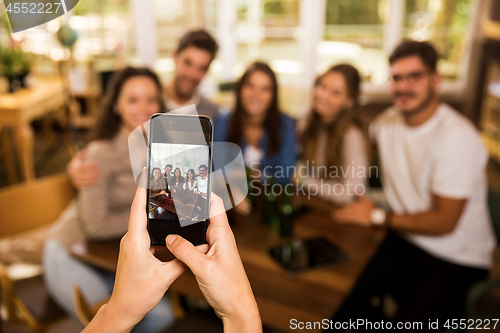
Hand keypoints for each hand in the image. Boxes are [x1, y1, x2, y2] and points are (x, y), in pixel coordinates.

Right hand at [67, 150, 100, 188]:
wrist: (71, 171)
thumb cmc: (78, 163)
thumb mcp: (78, 157)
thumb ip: (82, 154)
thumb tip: (86, 151)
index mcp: (74, 166)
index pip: (82, 166)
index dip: (90, 166)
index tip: (97, 164)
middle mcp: (73, 174)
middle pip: (83, 174)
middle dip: (92, 174)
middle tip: (100, 172)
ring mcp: (74, 179)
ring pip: (83, 181)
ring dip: (91, 180)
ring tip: (99, 177)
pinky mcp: (76, 184)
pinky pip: (82, 186)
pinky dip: (88, 184)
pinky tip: (94, 182)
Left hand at [83, 172, 206, 332]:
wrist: (123, 309)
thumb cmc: (138, 294)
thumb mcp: (165, 277)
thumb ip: (183, 259)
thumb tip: (199, 247)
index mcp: (135, 241)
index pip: (138, 209)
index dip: (142, 189)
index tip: (146, 173)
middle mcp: (131, 240)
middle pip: (139, 210)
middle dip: (149, 193)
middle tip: (161, 179)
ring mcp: (132, 246)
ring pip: (142, 222)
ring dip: (152, 209)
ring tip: (165, 196)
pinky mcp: (135, 252)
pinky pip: (145, 232)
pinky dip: (154, 224)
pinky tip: (165, 224)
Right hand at [166, 194, 261, 332]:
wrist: (236, 309)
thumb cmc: (229, 289)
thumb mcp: (204, 268)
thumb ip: (186, 251)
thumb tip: (170, 237)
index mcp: (223, 234)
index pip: (214, 203)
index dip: (203, 190)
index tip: (190, 180)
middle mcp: (220, 238)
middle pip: (205, 213)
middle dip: (191, 204)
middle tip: (174, 194)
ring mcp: (215, 248)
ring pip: (198, 229)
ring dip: (187, 222)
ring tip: (171, 213)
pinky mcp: (209, 258)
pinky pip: (196, 243)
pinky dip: (185, 239)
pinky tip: (174, 241)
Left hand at [331, 195, 374, 226]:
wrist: (376, 216)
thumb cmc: (371, 208)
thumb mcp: (366, 200)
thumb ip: (361, 195)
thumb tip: (357, 190)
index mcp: (357, 205)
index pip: (348, 206)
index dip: (343, 209)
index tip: (337, 210)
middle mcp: (355, 210)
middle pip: (346, 211)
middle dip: (340, 212)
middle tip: (333, 214)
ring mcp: (356, 215)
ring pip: (346, 216)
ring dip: (340, 216)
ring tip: (334, 217)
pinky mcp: (357, 220)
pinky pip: (349, 220)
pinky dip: (343, 220)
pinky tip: (339, 220)